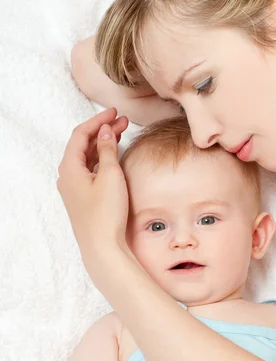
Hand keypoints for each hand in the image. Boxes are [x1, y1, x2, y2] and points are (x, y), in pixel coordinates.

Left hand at [57, 108, 129, 280]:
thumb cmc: (105, 213)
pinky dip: (101, 159)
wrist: (102, 247)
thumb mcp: (110, 176)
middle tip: (123, 121)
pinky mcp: (82, 198)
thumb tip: (105, 132)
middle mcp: (67, 176)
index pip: (80, 134)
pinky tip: (113, 157)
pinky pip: (89, 170)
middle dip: (103, 131)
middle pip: (83, 145)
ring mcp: (74, 188)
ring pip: (87, 158)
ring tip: (121, 134)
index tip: (115, 112)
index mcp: (69, 167)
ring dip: (103, 145)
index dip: (98, 121)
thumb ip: (107, 150)